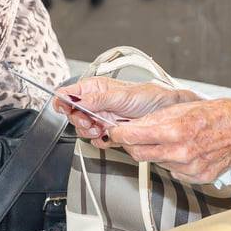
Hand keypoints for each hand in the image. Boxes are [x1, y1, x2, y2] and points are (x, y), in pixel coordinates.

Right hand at [60, 76, 197, 141]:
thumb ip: (96, 99)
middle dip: (79, 120)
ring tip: (101, 129)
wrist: (167, 112)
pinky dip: (100, 141)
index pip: (69, 93)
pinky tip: (108, 137)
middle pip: (73, 114)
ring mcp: (102, 118)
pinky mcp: (110, 132)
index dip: (63, 101)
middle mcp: (96, 103)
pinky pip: (97, 140)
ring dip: (89, 131)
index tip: (64, 109)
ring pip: (83, 128)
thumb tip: (74, 99)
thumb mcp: (121, 95)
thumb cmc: (149, 96)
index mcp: (95, 88)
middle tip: (89, 122)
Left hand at [107, 97, 230, 184]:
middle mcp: (181, 152)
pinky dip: (172, 161)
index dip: (119, 134)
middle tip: (132, 136)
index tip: (114, 132)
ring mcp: (189, 167)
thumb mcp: (181, 108)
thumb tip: (133, 125)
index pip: (134, 137)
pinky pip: (173, 171)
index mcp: (176, 131)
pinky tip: (183, 151)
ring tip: (169, 140)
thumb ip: (154, 119)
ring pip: (156, 162)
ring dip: (155, 152)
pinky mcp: (197, 177)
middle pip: (140, 154)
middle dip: (132, 144)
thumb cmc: (217, 115)